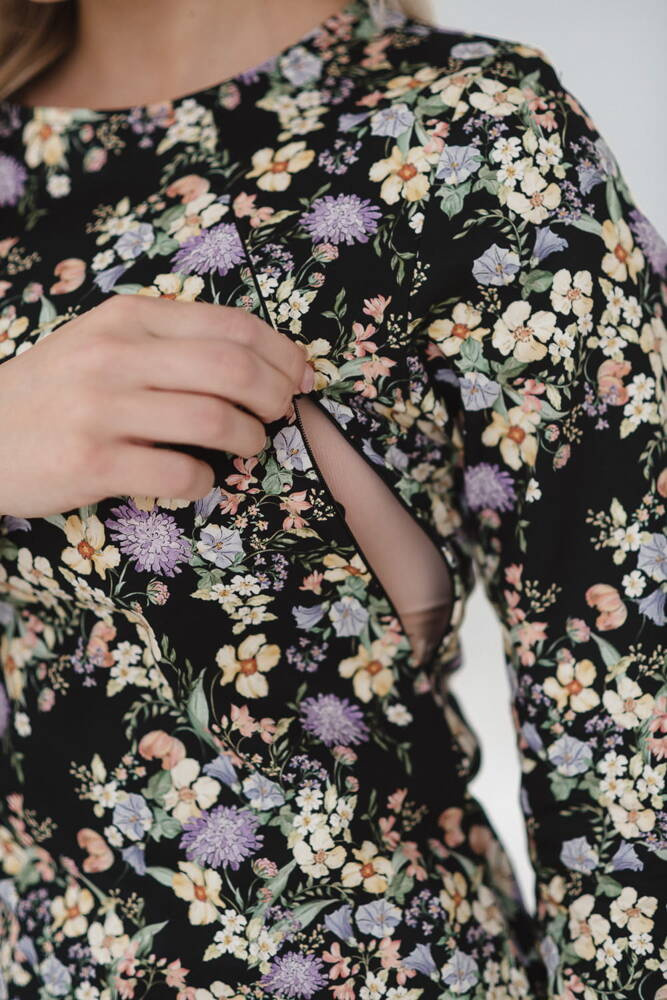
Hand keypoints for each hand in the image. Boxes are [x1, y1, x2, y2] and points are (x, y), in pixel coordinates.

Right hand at [0, 294, 313, 517]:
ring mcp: (101, 409)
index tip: (302, 376)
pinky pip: (179, 474)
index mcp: (127, 318)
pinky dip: (205, 481)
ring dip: (250, 438)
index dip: (282, 353)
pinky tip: (200, 479)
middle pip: (233, 369)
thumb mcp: (103, 342)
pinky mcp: (91, 463)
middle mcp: (115, 355)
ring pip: (214, 420)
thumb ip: (169, 342)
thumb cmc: (55, 391)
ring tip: (249, 444)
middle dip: (276, 395)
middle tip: (283, 413)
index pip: (231, 325)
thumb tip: (258, 360)